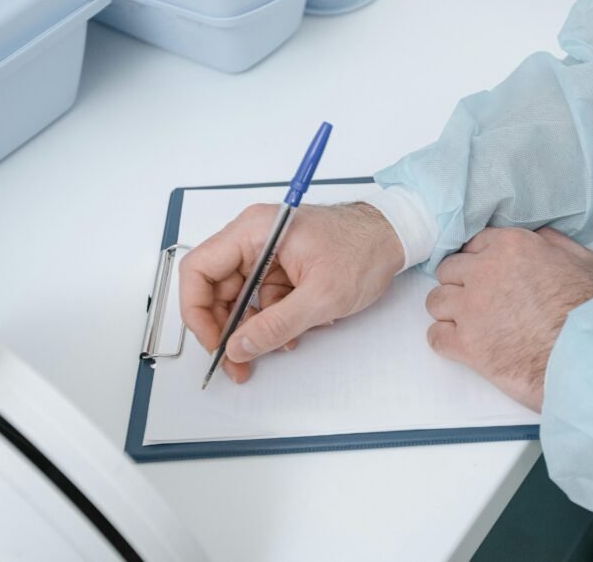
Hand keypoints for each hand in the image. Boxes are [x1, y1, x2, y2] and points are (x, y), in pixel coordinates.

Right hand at [179, 203, 403, 382]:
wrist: (395, 237)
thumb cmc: (364, 249)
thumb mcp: (321, 297)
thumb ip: (275, 325)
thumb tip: (238, 347)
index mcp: (254, 231)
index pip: (199, 269)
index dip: (197, 311)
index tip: (214, 343)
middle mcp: (254, 236)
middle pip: (215, 287)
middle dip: (226, 328)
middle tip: (237, 361)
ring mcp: (267, 250)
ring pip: (240, 297)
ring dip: (255, 326)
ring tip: (280, 344)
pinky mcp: (281, 264)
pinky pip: (262, 297)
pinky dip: (274, 318)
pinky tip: (297, 329)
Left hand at [425, 227, 592, 411]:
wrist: (588, 358)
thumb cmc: (592, 312)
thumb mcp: (584, 260)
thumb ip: (553, 244)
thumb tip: (537, 238)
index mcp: (511, 246)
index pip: (474, 244)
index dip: (480, 261)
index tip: (487, 276)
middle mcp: (484, 271)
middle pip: (449, 270)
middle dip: (461, 285)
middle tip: (480, 302)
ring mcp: (471, 308)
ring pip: (436, 301)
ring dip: (450, 311)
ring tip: (471, 324)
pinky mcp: (466, 344)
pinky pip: (435, 336)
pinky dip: (446, 340)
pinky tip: (464, 344)